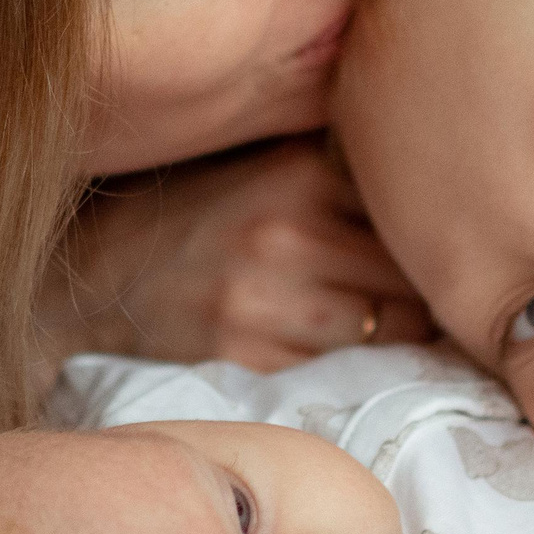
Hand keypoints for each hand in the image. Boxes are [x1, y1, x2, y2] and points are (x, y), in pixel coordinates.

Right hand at [48, 139, 431, 371]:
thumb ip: (341, 169)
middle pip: (409, 283)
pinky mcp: (248, 362)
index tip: (434, 252)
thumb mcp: (265, 162)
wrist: (93, 275)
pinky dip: (344, 367)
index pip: (409, 221)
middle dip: (418, 295)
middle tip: (415, 299)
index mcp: (299, 175)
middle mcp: (287, 236)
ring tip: (378, 326)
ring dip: (390, 337)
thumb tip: (439, 187)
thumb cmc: (193, 214)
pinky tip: (330, 352)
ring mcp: (266, 305)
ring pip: (383, 335)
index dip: (426, 242)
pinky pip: (334, 371)